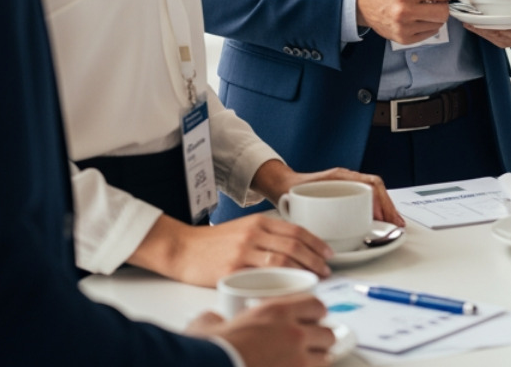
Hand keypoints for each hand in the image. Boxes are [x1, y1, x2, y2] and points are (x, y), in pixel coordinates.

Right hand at [132, 211, 335, 286]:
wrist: (182, 248)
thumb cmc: (213, 243)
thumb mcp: (243, 229)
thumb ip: (266, 235)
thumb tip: (295, 249)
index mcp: (258, 222)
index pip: (296, 230)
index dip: (316, 242)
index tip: (328, 253)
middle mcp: (253, 233)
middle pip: (294, 245)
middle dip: (315, 259)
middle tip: (326, 270)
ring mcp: (243, 251)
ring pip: (283, 260)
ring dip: (303, 271)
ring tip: (314, 279)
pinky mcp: (232, 269)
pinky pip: (263, 277)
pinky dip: (281, 283)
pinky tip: (290, 289)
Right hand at [185, 296, 334, 366]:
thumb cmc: (211, 350)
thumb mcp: (207, 324)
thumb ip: (215, 318)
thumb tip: (211, 319)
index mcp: (276, 312)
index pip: (315, 305)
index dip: (314, 313)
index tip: (311, 318)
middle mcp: (294, 334)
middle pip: (327, 333)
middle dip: (320, 339)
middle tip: (308, 344)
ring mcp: (298, 361)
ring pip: (326, 359)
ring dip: (317, 361)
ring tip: (304, 363)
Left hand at [254, 161, 404, 227]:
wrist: (283, 186)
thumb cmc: (291, 192)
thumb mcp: (301, 201)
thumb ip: (311, 211)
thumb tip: (324, 222)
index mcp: (340, 177)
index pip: (369, 183)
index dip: (380, 201)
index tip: (384, 217)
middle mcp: (347, 179)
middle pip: (377, 188)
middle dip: (389, 207)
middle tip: (397, 224)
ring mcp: (349, 185)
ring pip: (375, 193)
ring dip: (386, 208)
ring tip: (393, 224)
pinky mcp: (348, 194)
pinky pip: (369, 199)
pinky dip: (378, 210)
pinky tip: (381, 222)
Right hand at [356, 0, 461, 44]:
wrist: (361, 1)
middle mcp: (405, 10)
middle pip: (444, 11)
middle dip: (445, 2)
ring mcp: (403, 26)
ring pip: (438, 23)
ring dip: (437, 14)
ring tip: (425, 6)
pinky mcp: (403, 38)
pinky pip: (429, 33)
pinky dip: (429, 24)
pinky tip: (419, 16)